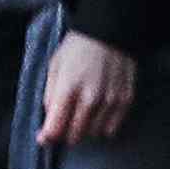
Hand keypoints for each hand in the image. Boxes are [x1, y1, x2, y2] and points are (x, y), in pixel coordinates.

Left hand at [37, 33, 139, 147]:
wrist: (110, 31)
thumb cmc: (78, 48)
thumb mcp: (54, 67)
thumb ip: (50, 96)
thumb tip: (49, 121)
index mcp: (68, 89)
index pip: (55, 128)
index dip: (47, 136)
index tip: (44, 136)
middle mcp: (90, 99)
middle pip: (74, 136)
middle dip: (65, 133)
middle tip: (64, 123)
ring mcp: (110, 101)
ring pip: (93, 134)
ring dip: (85, 129)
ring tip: (82, 116)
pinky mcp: (125, 101)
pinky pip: (111, 128)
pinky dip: (102, 126)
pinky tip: (97, 114)